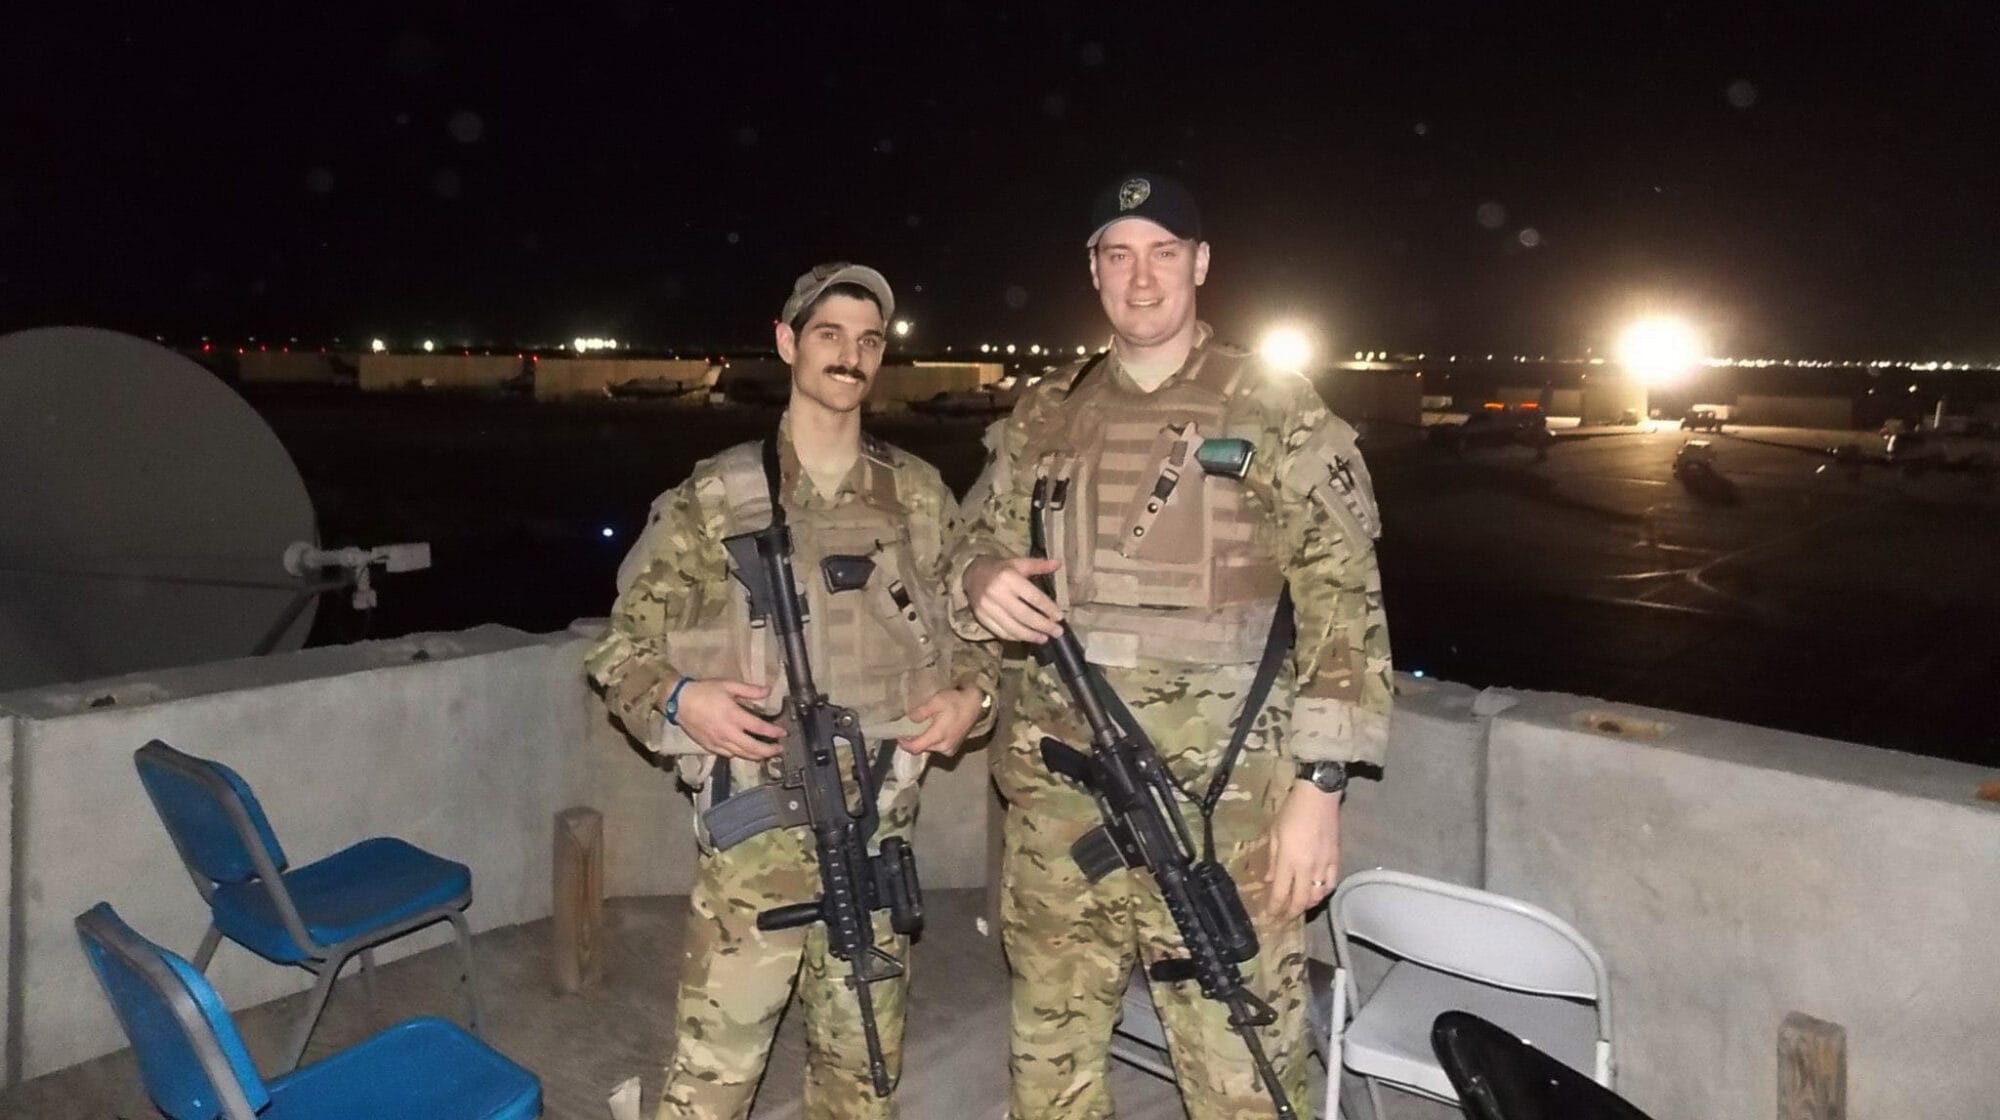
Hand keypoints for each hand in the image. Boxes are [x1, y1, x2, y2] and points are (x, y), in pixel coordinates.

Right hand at [674, 679, 783, 759]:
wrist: (679, 701)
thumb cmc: (704, 691)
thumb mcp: (728, 685)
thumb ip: (749, 690)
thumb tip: (768, 691)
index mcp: (734, 716)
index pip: (759, 728)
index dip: (774, 732)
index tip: (783, 733)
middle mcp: (728, 732)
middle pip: (753, 748)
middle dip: (769, 751)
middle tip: (779, 749)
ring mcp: (718, 742)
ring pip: (741, 754)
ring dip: (757, 756)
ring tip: (766, 754)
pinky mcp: (709, 746)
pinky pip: (728, 755)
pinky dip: (739, 755)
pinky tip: (745, 752)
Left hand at [900, 687, 986, 755]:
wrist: (976, 704)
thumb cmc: (956, 701)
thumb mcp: (936, 701)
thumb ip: (921, 711)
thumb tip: (910, 719)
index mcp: (938, 736)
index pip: (916, 748)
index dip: (905, 744)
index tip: (899, 736)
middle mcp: (944, 747)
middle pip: (922, 748)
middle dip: (914, 740)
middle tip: (909, 728)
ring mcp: (950, 749)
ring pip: (930, 748)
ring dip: (924, 740)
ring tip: (922, 727)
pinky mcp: (954, 748)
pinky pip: (938, 747)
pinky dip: (933, 741)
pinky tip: (933, 729)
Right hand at [964, 556, 1063, 642]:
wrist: (972, 574)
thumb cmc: (1001, 569)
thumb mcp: (1019, 563)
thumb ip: (1039, 565)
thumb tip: (1059, 563)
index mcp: (1009, 577)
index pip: (1033, 596)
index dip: (1048, 608)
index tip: (1060, 617)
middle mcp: (997, 593)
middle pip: (1024, 615)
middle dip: (1043, 626)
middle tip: (1057, 632)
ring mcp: (987, 607)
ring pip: (1013, 627)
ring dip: (1031, 635)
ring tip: (1045, 638)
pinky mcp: (981, 617)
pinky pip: (1001, 632)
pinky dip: (1016, 637)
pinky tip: (1027, 638)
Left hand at [1252, 781, 1342, 923]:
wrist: (1319, 796)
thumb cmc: (1291, 811)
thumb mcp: (1274, 833)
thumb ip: (1272, 860)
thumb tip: (1269, 880)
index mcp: (1289, 861)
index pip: (1281, 894)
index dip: (1275, 909)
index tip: (1269, 918)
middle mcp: (1307, 868)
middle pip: (1300, 901)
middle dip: (1290, 914)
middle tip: (1283, 920)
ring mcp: (1324, 865)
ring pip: (1317, 896)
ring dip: (1306, 905)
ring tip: (1297, 907)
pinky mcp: (1336, 859)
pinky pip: (1330, 884)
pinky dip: (1323, 894)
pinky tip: (1316, 894)